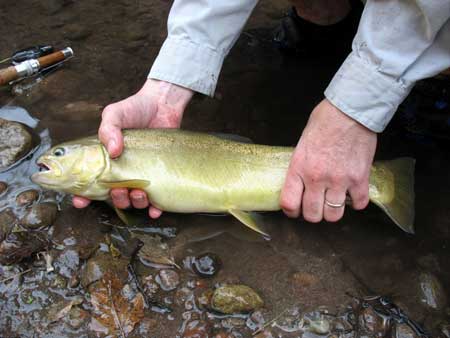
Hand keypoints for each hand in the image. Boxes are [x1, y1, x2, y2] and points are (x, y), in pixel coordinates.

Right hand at [72, 79, 193, 217]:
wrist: (163, 105)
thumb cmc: (135, 109)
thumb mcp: (115, 114)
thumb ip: (109, 129)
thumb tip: (113, 151)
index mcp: (106, 161)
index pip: (91, 183)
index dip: (83, 196)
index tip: (80, 200)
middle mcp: (124, 172)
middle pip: (115, 197)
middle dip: (116, 199)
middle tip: (118, 190)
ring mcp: (143, 175)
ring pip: (136, 201)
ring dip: (135, 203)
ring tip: (139, 192)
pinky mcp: (161, 176)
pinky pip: (158, 200)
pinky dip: (156, 209)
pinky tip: (155, 209)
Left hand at [280, 99, 376, 221]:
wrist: (349, 111)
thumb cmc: (324, 122)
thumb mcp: (301, 145)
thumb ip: (300, 167)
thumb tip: (300, 183)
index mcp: (299, 168)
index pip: (289, 204)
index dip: (291, 211)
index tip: (295, 209)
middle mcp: (317, 178)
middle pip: (313, 215)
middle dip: (313, 214)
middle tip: (316, 206)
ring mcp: (340, 180)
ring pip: (334, 215)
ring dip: (333, 211)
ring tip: (333, 201)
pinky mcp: (360, 178)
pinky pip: (359, 204)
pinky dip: (356, 202)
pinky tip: (352, 193)